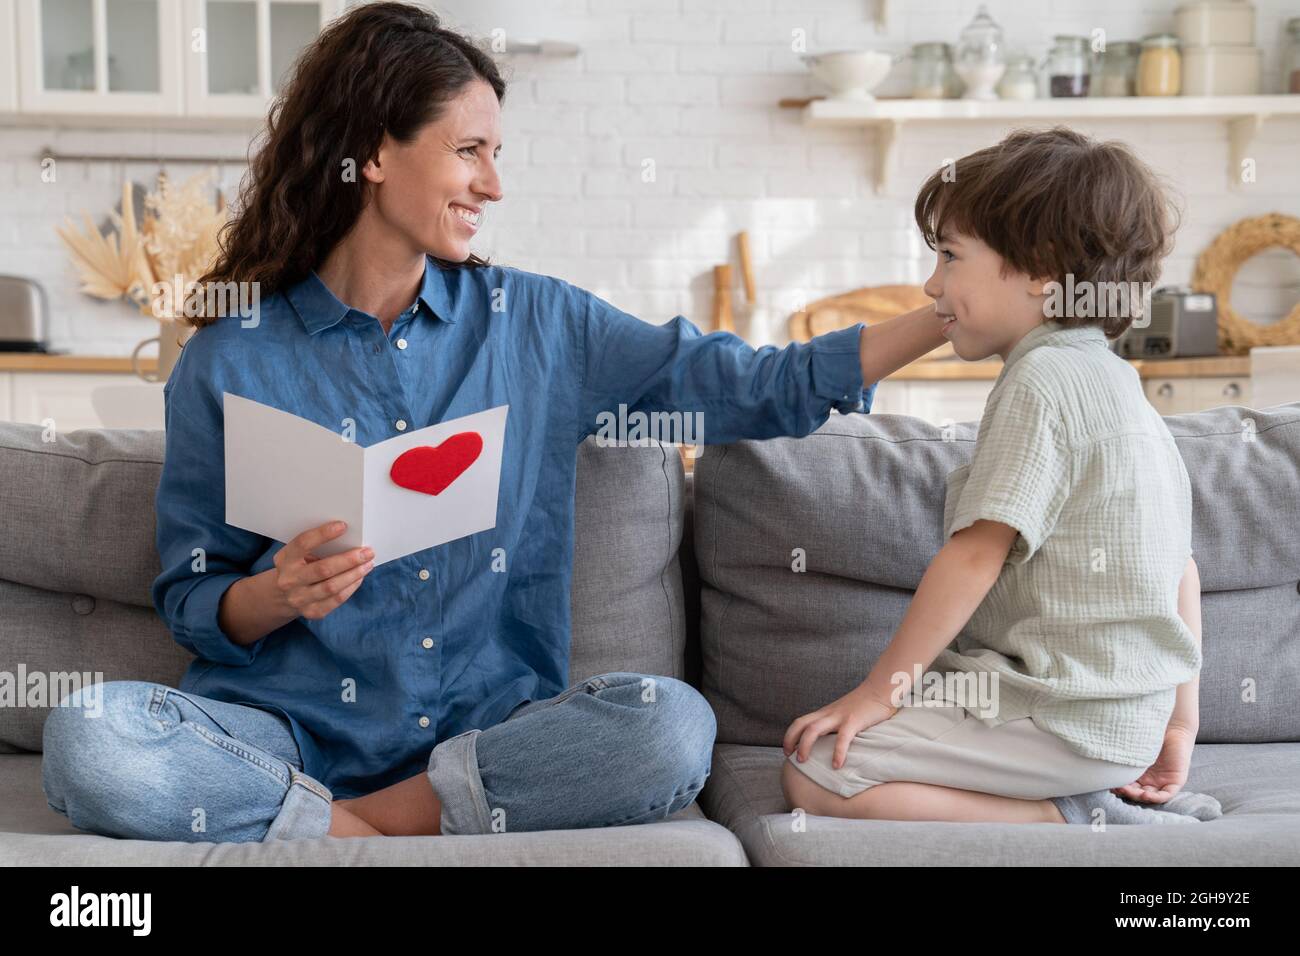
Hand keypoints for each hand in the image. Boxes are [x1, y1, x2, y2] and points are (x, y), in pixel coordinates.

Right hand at [272, 520, 374, 620]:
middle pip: (323, 569)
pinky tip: (359, 577)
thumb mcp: (297, 554)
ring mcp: (299, 598)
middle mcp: (289, 580)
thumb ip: (315, 546)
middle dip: (349, 560)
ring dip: (354, 574)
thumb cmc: (298, 567)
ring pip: (332, 587)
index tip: (343, 526)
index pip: (303, 544)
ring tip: (368, 564)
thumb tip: (348, 537)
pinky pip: (337, 600)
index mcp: (285, 560)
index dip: (323, 534)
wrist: (282, 597)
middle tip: (367, 552)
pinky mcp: (311, 612)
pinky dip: (351, 587)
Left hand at [782, 684, 899, 769]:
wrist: (880, 689)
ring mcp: (839, 716)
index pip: (800, 722)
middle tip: (790, 757)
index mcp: (825, 713)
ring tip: (803, 761)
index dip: (790, 736)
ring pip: (813, 730)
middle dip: (790, 740)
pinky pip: (842, 738)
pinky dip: (837, 752)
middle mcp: (828, 714)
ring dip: (805, 746)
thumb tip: (830, 742)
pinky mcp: (853, 721)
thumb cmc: (864, 705)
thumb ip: (836, 724)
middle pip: (801, 724)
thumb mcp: (844, 714)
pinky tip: (836, 765)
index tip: (788, 750)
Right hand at [1110, 724, 1196, 804]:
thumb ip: (1123, 755)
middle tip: (1116, 787)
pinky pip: (1166, 795)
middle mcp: (1151, 779)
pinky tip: (1145, 794)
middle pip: (1137, 792)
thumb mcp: (1134, 747)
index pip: (1128, 786)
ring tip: (1128, 791)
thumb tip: (1100, 758)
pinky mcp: (1175, 781)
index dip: (1118, 787)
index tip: (1108, 784)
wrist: (1171, 726)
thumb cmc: (1150, 733)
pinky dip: (1156, 797)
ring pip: (1150, 796)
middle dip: (1126, 792)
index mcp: (1140, 773)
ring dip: (1138, 796)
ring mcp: (1163, 781)